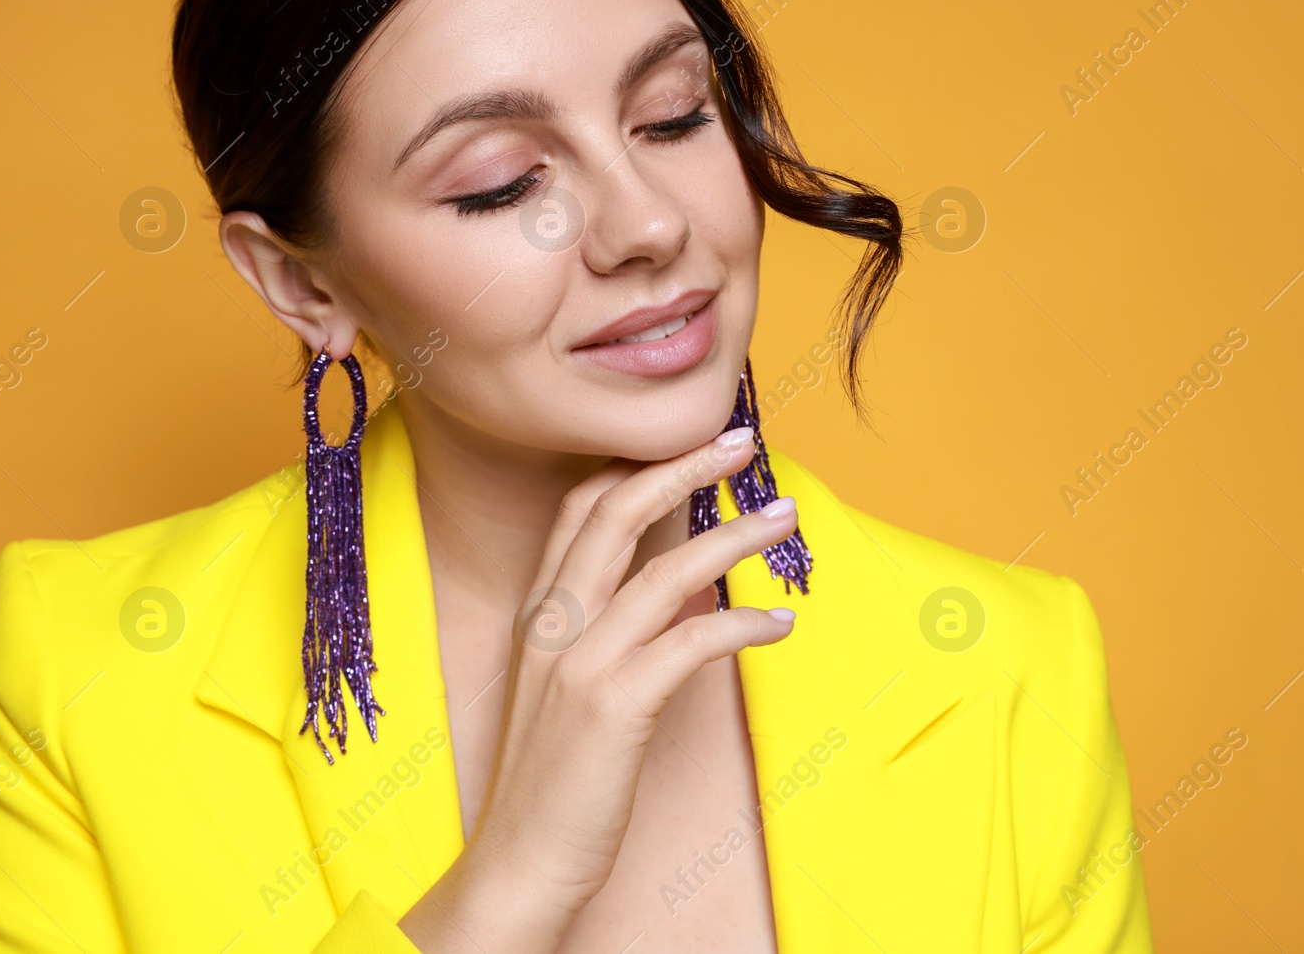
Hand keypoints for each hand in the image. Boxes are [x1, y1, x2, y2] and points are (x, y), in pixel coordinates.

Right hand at [397, 426, 797, 950]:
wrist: (521, 861)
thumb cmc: (554, 776)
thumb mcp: (565, 686)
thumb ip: (605, 629)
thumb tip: (682, 587)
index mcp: (538, 613)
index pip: (580, 508)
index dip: (639, 465)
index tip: (693, 443)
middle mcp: (553, 624)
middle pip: (618, 512)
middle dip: (686, 466)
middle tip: (743, 443)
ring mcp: (581, 663)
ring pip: (667, 569)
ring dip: (735, 535)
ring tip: (782, 518)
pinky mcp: (615, 707)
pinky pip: (694, 641)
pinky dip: (746, 625)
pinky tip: (780, 625)